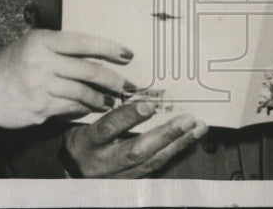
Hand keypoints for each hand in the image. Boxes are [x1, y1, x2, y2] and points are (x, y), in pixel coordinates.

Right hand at [0, 29, 135, 128]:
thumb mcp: (31, 44)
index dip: (109, 48)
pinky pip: (69, 108)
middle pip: (88, 70)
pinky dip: (83, 109)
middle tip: (128, 85)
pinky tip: (90, 109)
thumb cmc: (9, 65)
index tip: (128, 55)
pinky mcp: (39, 108)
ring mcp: (40, 87)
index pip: (84, 42)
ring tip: (110, 100)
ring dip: (100, 98)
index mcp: (42, 40)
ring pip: (81, 92)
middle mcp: (42, 62)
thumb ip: (59, 46)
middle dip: (113, 79)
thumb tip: (96, 53)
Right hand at [63, 99, 207, 177]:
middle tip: (188, 120)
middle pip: (137, 151)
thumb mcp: (85, 121)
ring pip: (152, 161)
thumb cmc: (82, 138)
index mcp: (89, 142)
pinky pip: (156, 166)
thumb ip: (108, 108)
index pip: (109, 128)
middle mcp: (105, 162)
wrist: (74, 170)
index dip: (129, 117)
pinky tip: (190, 140)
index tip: (150, 104)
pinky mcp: (131, 181)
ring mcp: (119, 175)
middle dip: (165, 135)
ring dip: (178, 144)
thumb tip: (140, 91)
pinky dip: (175, 151)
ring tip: (198, 128)